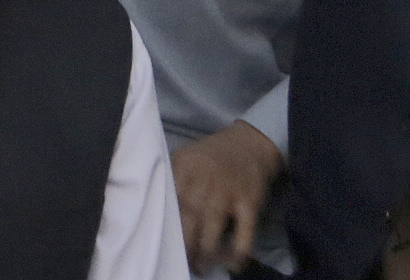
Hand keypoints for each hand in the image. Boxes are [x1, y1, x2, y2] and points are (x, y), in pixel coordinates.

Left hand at [171, 121, 282, 269]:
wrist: (251, 142)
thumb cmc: (212, 156)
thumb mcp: (188, 158)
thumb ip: (174, 179)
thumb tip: (159, 212)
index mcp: (186, 164)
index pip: (171, 196)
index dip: (167, 221)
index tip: (163, 240)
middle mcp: (206, 177)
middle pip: (190, 214)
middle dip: (184, 241)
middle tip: (182, 260)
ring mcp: (229, 189)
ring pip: (213, 224)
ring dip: (206, 251)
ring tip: (201, 267)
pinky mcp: (250, 200)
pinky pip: (245, 229)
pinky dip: (239, 249)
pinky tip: (233, 264)